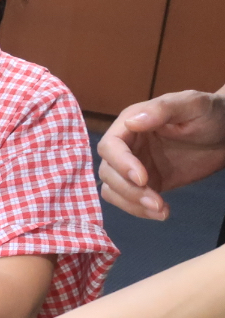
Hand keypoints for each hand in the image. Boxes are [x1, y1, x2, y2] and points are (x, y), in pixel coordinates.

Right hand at [97, 90, 224, 219]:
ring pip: (112, 189)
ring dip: (131, 203)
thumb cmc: (210, 114)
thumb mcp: (192, 105)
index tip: (142, 179)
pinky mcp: (146, 184)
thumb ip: (162, 109)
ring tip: (160, 209)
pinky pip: (128, 201)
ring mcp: (134, 166)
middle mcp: (127, 146)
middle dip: (128, 190)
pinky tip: (163, 212)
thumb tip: (130, 122)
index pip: (110, 146)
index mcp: (131, 124)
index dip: (120, 164)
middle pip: (107, 172)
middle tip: (155, 201)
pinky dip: (139, 210)